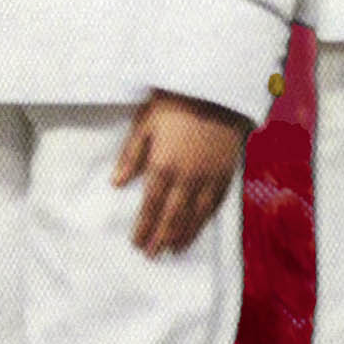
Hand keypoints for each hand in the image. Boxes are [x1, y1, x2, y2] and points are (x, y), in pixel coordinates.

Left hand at [112, 91, 247, 256]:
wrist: (216, 88)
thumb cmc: (176, 102)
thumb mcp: (145, 123)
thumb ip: (131, 155)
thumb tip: (116, 183)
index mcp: (163, 166)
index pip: (150, 206)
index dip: (143, 228)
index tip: (137, 243)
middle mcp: (187, 178)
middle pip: (172, 216)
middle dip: (161, 238)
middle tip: (153, 255)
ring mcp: (209, 177)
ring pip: (196, 214)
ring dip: (184, 234)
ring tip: (175, 249)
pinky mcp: (227, 171)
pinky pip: (216, 202)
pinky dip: (206, 218)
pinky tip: (200, 225)